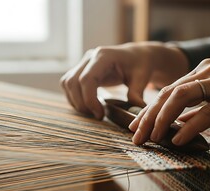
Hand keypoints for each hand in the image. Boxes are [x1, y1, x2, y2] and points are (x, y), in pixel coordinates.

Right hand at [60, 42, 188, 118]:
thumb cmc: (140, 65)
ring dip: (76, 101)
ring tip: (93, 112)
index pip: (86, 79)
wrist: (137, 56)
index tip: (100, 114)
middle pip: (73, 82)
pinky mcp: (81, 69)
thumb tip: (136, 109)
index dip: (89, 99)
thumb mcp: (142, 78)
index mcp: (104, 56)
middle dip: (82, 103)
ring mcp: (84, 62)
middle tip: (97, 116)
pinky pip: (69, 84)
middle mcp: (90, 57)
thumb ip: (137, 92)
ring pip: (67, 83)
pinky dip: (75, 98)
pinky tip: (89, 106)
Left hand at [128, 59, 209, 145]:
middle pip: (169, 93)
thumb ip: (202, 106)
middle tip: (136, 136)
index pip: (168, 90)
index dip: (149, 110)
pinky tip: (178, 140)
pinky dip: (190, 126)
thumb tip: (180, 121)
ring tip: (152, 138)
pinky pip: (208, 112)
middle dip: (148, 116)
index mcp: (205, 70)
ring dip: (162, 120)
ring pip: (182, 99)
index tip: (137, 127)